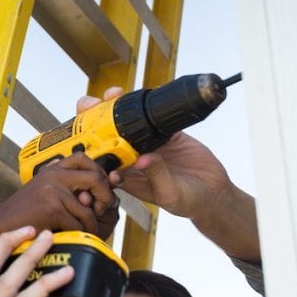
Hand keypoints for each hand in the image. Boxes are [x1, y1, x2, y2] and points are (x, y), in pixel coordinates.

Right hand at [0, 152, 118, 238]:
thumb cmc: (21, 215)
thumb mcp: (41, 192)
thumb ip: (63, 185)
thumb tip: (95, 184)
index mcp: (51, 170)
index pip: (83, 158)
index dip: (99, 172)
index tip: (101, 187)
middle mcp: (53, 176)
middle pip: (96, 178)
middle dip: (105, 196)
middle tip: (102, 210)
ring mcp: (53, 191)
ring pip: (88, 208)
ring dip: (92, 224)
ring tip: (88, 230)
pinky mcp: (51, 208)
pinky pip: (78, 223)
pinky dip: (79, 233)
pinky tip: (74, 236)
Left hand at [76, 88, 229, 221]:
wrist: (213, 192)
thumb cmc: (186, 201)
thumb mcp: (169, 194)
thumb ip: (156, 176)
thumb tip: (142, 159)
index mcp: (124, 175)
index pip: (98, 159)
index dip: (87, 145)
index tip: (82, 132)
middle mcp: (130, 157)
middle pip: (104, 135)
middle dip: (93, 118)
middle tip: (90, 105)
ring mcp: (146, 143)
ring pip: (123, 122)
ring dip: (113, 106)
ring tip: (111, 94)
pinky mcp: (163, 133)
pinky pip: (148, 116)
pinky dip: (139, 104)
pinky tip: (131, 94)